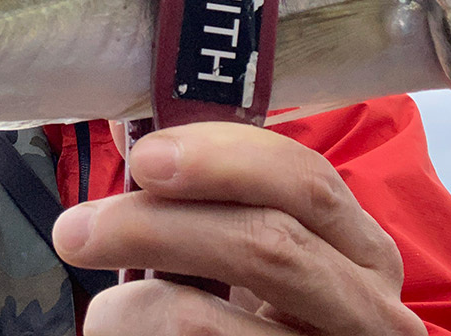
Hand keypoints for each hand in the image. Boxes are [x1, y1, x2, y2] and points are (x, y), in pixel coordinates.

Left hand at [52, 122, 424, 335]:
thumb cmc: (248, 318)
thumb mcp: (249, 251)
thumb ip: (212, 198)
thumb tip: (132, 133)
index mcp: (363, 252)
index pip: (307, 181)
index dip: (223, 159)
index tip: (145, 155)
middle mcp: (373, 313)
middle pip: (267, 247)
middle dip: (159, 227)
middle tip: (77, 228)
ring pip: (200, 322)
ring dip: (129, 307)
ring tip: (107, 312)